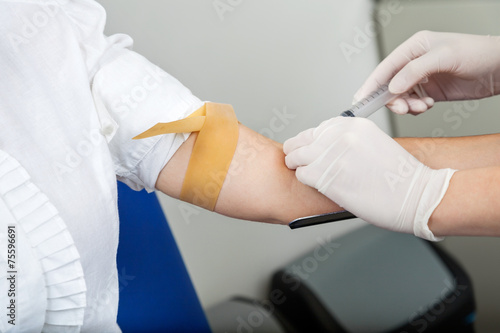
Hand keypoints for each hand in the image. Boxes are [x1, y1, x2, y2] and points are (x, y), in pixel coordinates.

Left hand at [284, 117, 455, 240]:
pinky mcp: (326, 176)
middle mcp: (341, 135)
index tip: (307, 148)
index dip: (310, 141)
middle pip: (302, 140)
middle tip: (295, 159)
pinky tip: (314, 183)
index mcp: (354, 125)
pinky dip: (304, 179)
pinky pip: (302, 174)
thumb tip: (324, 148)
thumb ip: (349, 142)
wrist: (416, 196)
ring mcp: (332, 155)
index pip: (318, 128)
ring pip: (297, 156)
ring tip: (301, 170)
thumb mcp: (374, 143)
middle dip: (297, 151)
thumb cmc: (400, 177)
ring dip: (297, 165)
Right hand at [354, 31, 499, 114]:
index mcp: (414, 47)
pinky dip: (416, 109)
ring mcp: (422, 78)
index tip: (361, 100)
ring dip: (406, 106)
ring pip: (400, 97)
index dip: (371, 84)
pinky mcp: (431, 92)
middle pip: (390, 85)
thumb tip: (392, 87)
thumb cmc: (477, 54)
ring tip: (421, 107)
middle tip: (401, 108)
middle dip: (392, 99)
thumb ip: (415, 71)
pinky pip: (413, 104)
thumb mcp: (445, 57)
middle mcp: (415, 63)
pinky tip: (429, 105)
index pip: (385, 67)